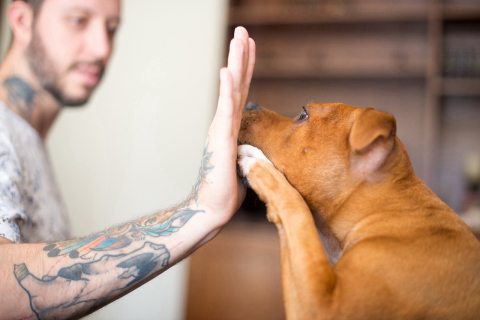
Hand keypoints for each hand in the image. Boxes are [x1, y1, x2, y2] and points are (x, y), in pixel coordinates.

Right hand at [195, 27, 254, 225]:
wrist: (212, 209)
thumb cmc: (226, 190)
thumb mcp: (245, 163)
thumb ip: (248, 150)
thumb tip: (254, 148)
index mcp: (232, 126)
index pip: (241, 91)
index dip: (246, 68)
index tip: (249, 46)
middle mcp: (225, 122)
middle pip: (236, 82)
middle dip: (240, 55)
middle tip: (242, 30)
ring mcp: (222, 128)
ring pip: (232, 89)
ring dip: (236, 62)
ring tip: (238, 37)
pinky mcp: (221, 139)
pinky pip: (225, 110)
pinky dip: (226, 89)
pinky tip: (226, 69)